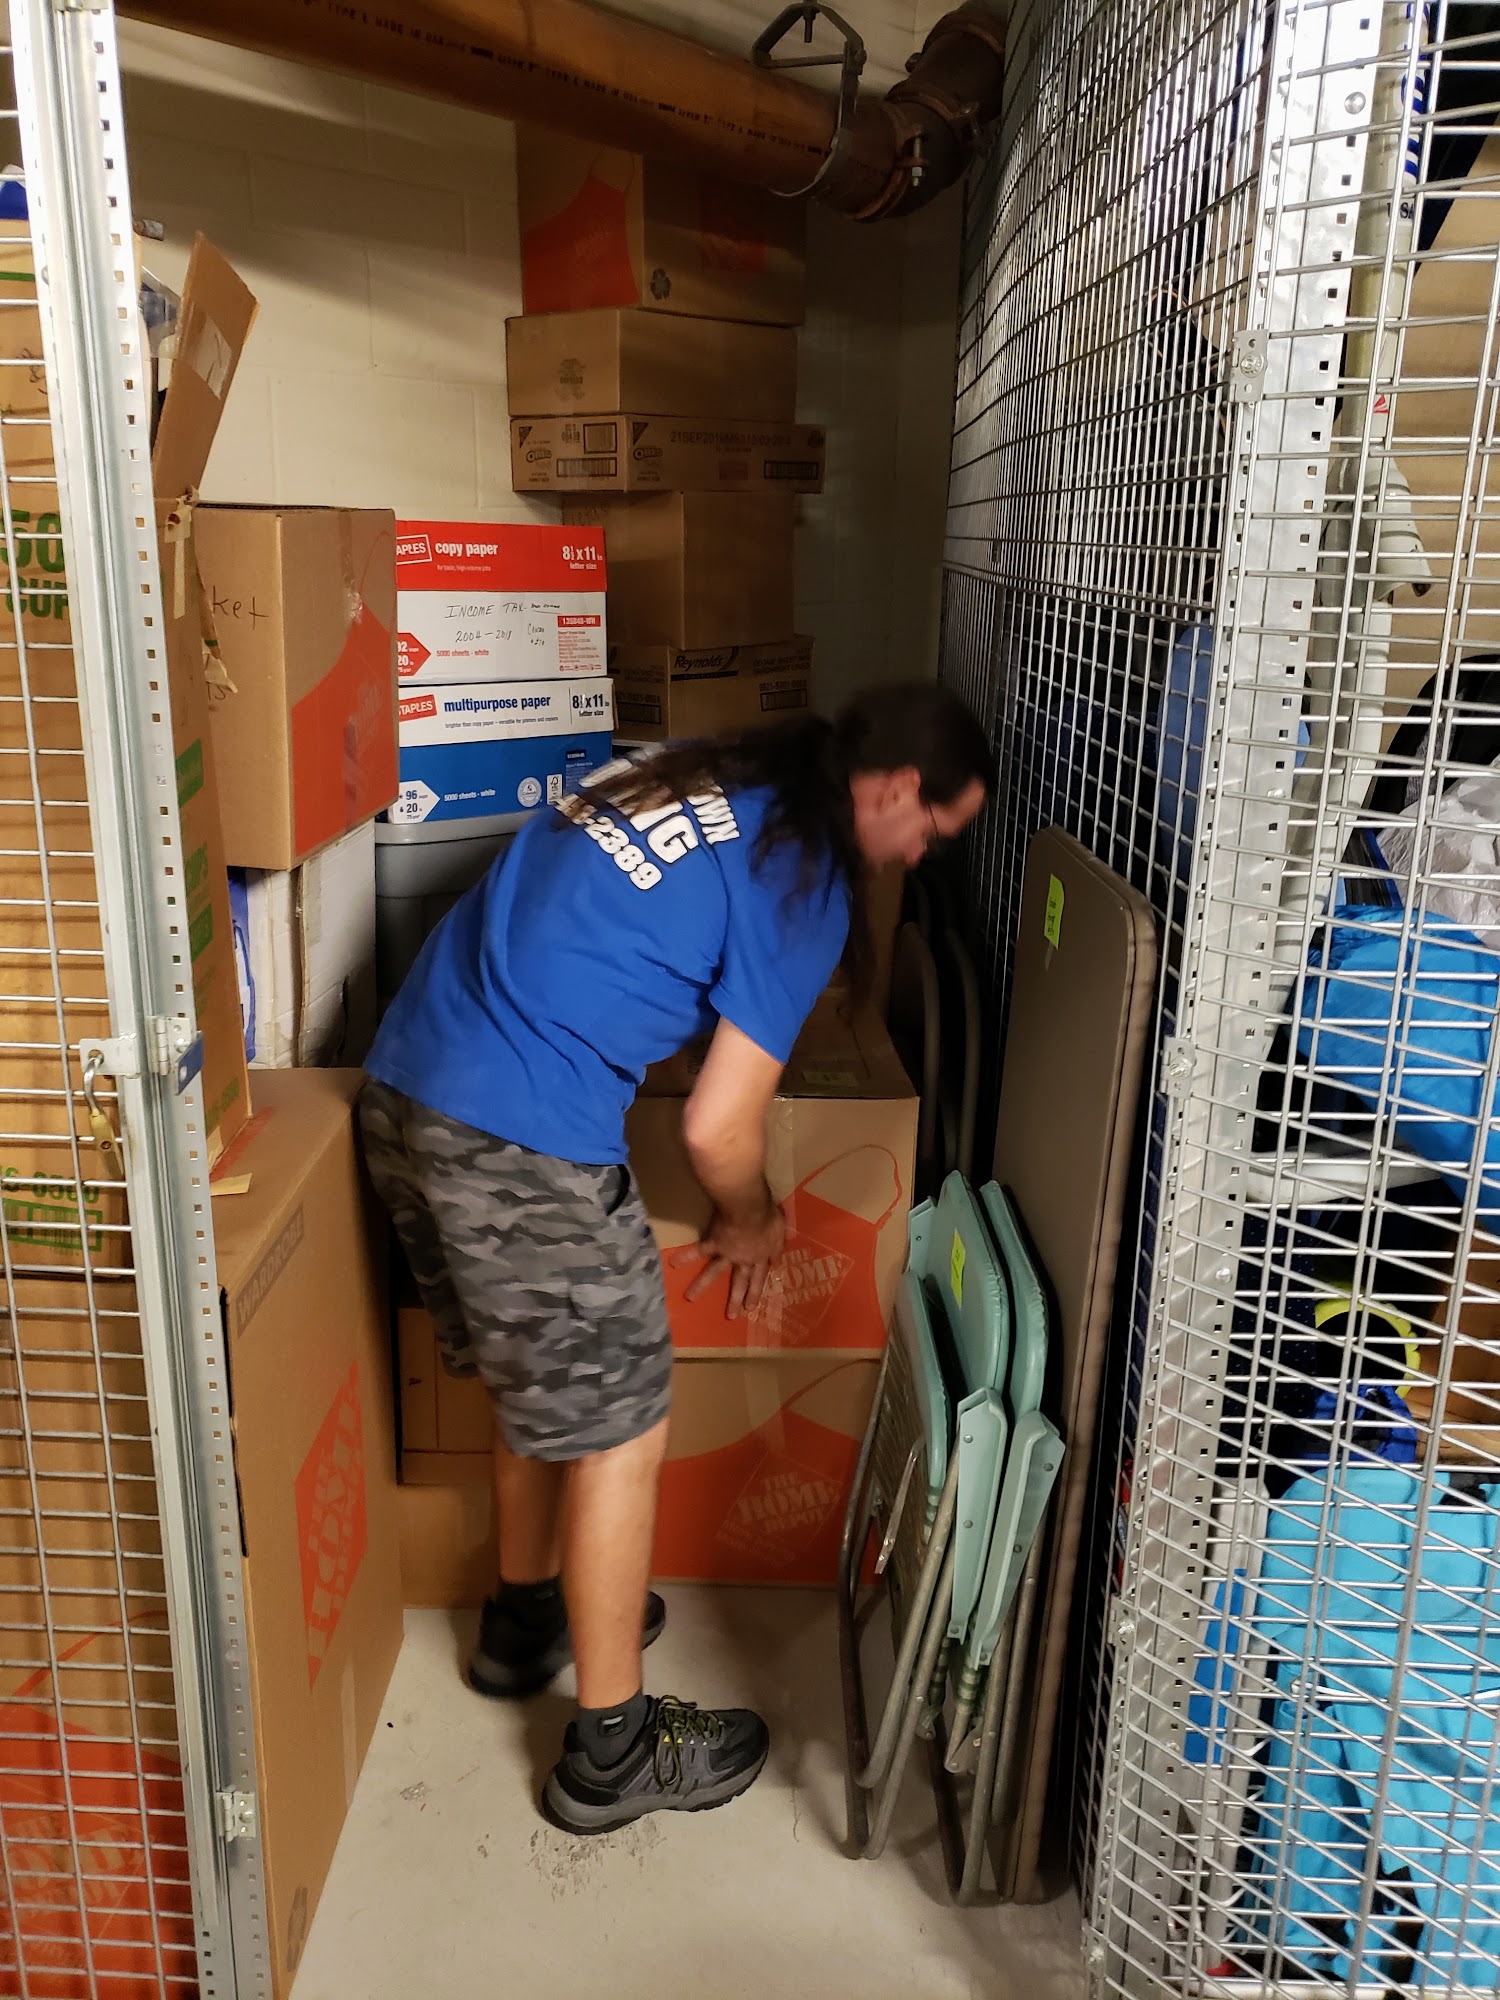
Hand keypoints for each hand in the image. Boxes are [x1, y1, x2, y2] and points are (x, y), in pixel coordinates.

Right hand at [680, 1202, 786, 1318]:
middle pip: (739, 1282)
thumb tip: (777, 1262)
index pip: (760, 1278)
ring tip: (689, 1298)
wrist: (750, 1208)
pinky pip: (699, 1250)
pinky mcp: (714, 1243)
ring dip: (700, 1285)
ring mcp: (727, 1253)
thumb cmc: (768, 1217)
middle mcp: (743, 1259)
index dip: (755, 1292)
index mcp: (761, 1256)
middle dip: (735, 1299)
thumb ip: (778, 1247)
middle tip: (730, 1316)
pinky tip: (673, 1263)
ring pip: (714, 1272)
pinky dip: (686, 1256)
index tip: (750, 1308)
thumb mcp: (781, 1232)